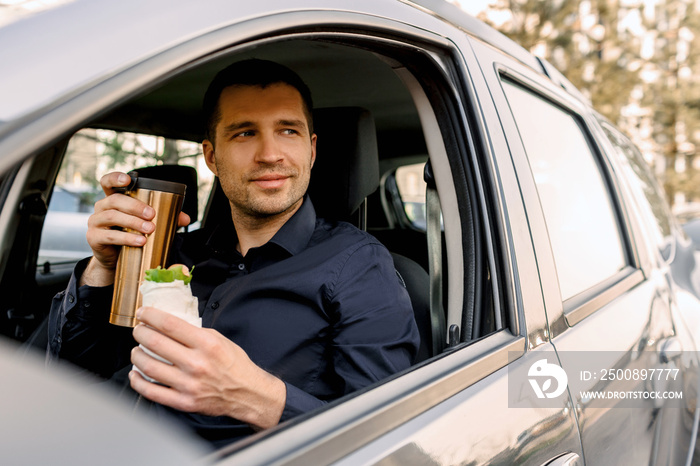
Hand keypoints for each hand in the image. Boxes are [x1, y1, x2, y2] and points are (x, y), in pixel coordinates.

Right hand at [81, 172, 189, 285]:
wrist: (116, 258)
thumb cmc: (131, 234)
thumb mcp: (146, 223)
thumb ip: (166, 218)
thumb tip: (185, 218)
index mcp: (113, 199)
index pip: (108, 182)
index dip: (115, 178)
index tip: (128, 179)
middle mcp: (102, 207)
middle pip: (115, 200)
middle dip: (135, 206)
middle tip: (151, 214)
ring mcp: (95, 222)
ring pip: (112, 216)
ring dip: (133, 222)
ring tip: (149, 230)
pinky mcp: (94, 237)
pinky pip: (110, 236)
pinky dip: (126, 238)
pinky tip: (140, 242)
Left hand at [129, 306, 285, 429]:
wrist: (246, 393)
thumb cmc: (234, 365)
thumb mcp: (219, 339)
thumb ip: (195, 332)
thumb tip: (169, 324)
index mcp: (206, 344)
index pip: (170, 325)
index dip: (151, 316)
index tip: (143, 313)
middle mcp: (196, 364)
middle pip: (155, 343)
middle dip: (140, 333)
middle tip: (138, 330)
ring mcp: (188, 384)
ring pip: (149, 367)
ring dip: (136, 356)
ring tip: (137, 351)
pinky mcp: (184, 402)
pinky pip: (152, 392)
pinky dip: (138, 382)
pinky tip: (136, 374)